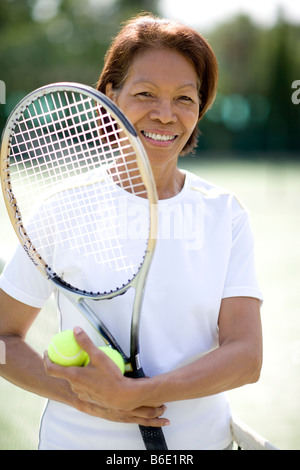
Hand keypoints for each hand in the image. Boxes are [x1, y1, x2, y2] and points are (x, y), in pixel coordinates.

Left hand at [44, 327, 169, 426]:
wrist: (122, 396)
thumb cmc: (111, 377)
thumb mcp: (99, 356)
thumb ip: (85, 342)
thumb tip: (75, 330)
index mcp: (73, 376)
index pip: (51, 369)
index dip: (46, 360)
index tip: (47, 352)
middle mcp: (74, 386)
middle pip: (64, 374)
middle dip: (65, 365)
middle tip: (70, 355)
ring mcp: (81, 394)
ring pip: (75, 381)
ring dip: (76, 373)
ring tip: (85, 363)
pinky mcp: (88, 398)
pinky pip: (83, 387)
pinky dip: (85, 379)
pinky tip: (95, 374)